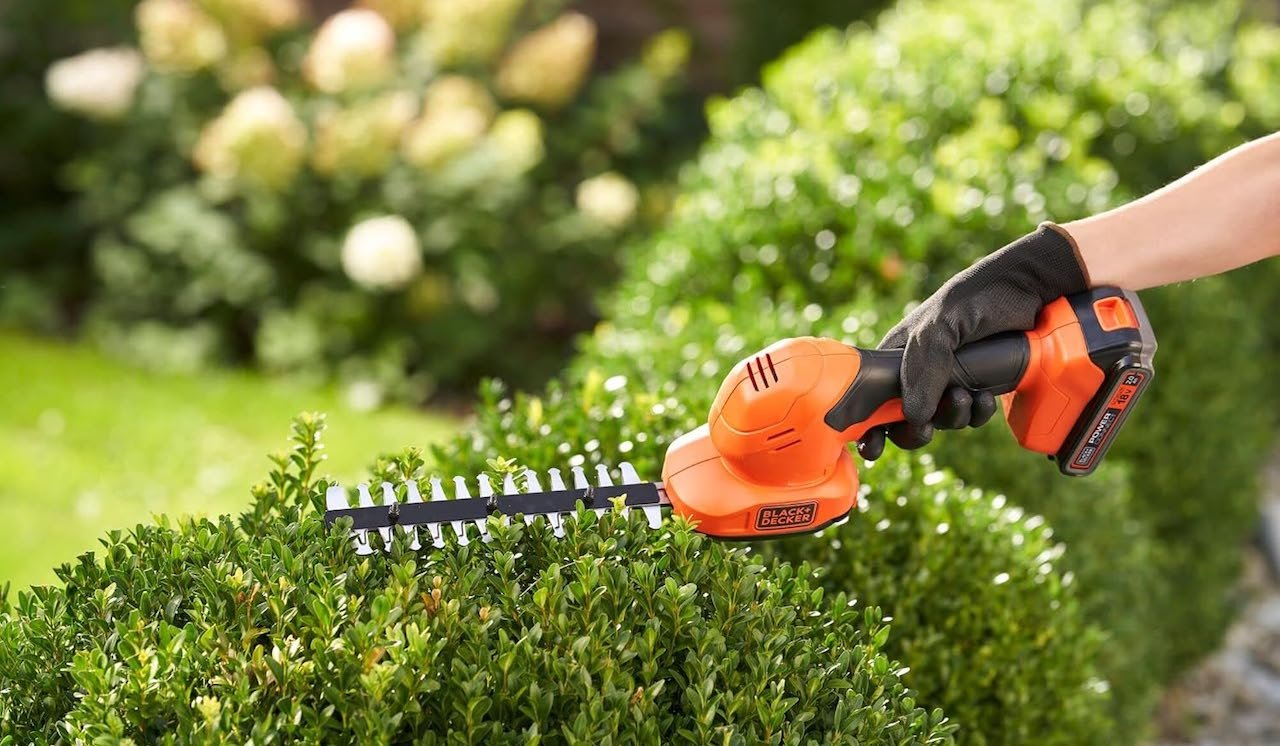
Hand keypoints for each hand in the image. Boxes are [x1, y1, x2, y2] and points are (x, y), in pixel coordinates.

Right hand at [856, 223, 1089, 459]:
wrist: (1030, 288)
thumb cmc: (976, 297)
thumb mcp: (939, 327)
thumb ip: (922, 369)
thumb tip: (914, 417)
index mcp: (898, 353)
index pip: (870, 396)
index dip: (868, 425)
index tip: (872, 448)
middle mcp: (920, 369)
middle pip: (903, 418)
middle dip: (914, 430)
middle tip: (925, 429)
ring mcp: (950, 379)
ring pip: (940, 420)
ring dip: (952, 419)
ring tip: (966, 397)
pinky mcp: (979, 385)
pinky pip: (970, 415)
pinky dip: (977, 413)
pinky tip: (986, 396)